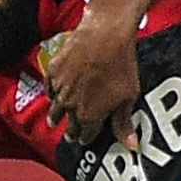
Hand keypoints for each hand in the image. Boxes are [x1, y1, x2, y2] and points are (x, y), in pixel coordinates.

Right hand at [41, 1, 143, 146]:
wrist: (105, 35)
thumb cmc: (121, 65)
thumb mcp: (128, 97)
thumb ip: (124, 123)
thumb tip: (131, 146)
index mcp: (89, 116)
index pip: (85, 135)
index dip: (87, 138)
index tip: (86, 139)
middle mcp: (71, 105)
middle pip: (69, 124)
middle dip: (72, 130)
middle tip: (71, 134)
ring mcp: (60, 88)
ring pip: (55, 108)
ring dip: (56, 116)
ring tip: (53, 121)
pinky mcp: (53, 70)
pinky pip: (49, 87)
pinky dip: (51, 92)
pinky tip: (52, 94)